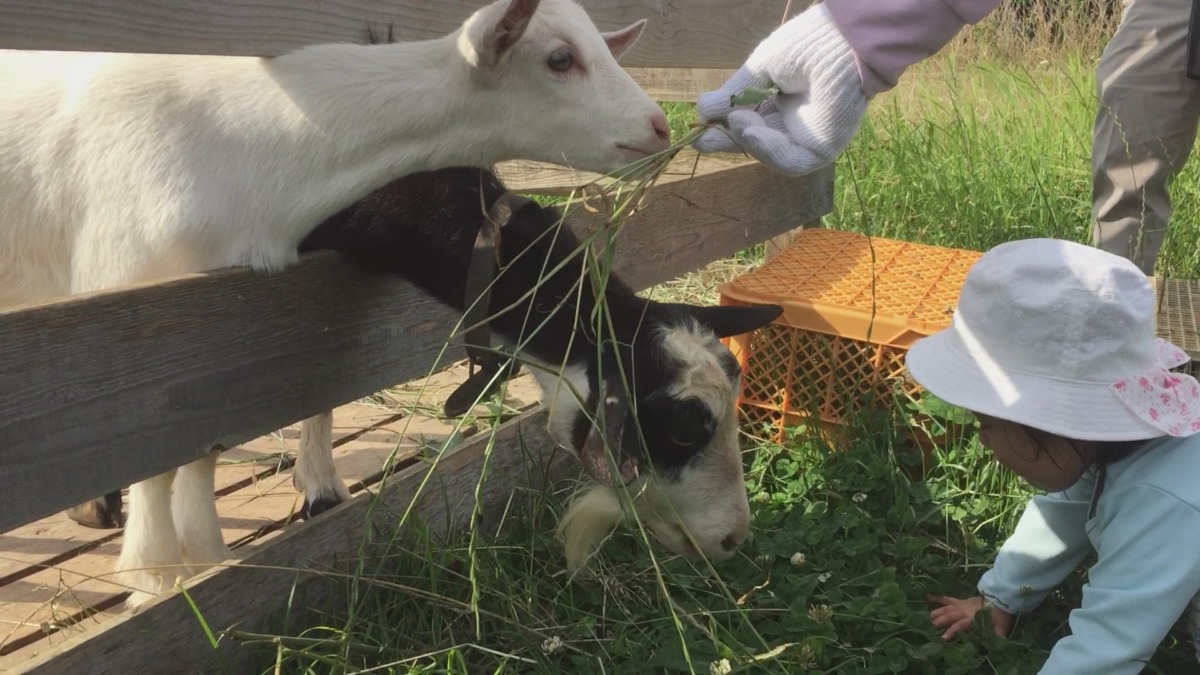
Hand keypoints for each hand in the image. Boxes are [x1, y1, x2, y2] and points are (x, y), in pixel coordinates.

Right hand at [692, 2, 867, 175]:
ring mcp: (809, 138)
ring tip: (738, 121)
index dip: (724, 127)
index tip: (699, 129)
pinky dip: (768, 151)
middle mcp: (795, 122)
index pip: (749, 121)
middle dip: (730, 141)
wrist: (840, 41)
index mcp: (782, 101)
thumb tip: (700, 109)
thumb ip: (734, 93)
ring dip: (749, 142)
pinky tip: (753, 132)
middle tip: (701, 140)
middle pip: (757, 142)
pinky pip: (791, 161)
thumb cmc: (806, 45)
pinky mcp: (823, 149)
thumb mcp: (759, 70)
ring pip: (771, 155)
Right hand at [928, 594, 1013, 639]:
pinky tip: (927, 596)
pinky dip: (938, 598)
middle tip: (929, 628)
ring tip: (926, 618)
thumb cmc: (1000, 614)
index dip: (952, 631)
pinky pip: (948, 599)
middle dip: (939, 622)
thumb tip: (998, 643)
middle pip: (949, 616)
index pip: (960, 625)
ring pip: (946, 608)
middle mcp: (964, 611)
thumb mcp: (1001, 625)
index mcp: (972, 617)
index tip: (943, 638)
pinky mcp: (961, 601)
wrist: (1002, 598)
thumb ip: (998, 634)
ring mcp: (962, 605)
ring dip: (936, 613)